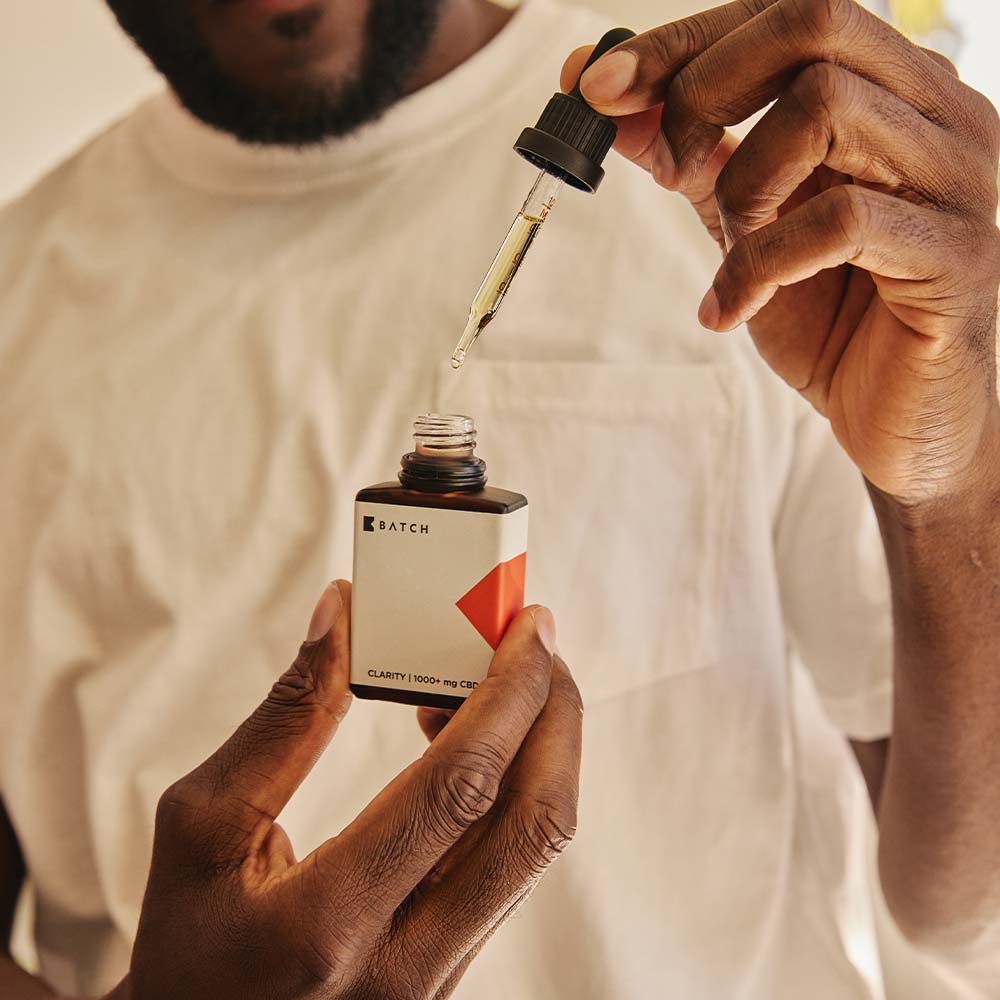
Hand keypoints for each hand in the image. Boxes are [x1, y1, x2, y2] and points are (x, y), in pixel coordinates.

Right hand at [122, 581, 580, 999]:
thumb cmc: (191, 941)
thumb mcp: (203, 824)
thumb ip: (283, 720)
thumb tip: (341, 618)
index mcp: (329, 922)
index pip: (458, 788)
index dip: (507, 694)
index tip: (529, 627)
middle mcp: (406, 962)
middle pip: (534, 823)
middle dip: (554, 715)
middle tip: (539, 643)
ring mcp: (440, 976)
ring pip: (534, 847)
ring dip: (538, 749)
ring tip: (497, 683)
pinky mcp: (453, 968)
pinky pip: (510, 865)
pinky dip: (511, 790)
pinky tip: (470, 745)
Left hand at [564, 0, 999, 504]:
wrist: (894, 419)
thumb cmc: (829, 318)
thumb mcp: (745, 223)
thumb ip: (693, 156)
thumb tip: (606, 96)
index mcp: (892, 92)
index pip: (787, 12)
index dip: (682, 41)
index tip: (597, 88)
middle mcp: (936, 114)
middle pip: (813, 23)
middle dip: (704, 90)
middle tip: (667, 169)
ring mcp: (954, 178)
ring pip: (827, 108)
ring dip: (743, 183)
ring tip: (732, 249)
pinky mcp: (952, 253)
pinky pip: (839, 220)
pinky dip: (759, 264)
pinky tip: (732, 308)